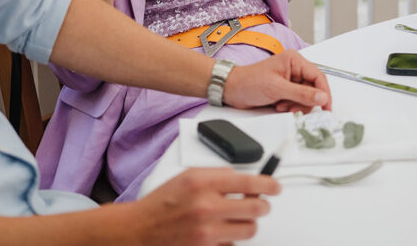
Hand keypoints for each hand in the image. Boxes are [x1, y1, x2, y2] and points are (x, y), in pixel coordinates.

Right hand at [128, 168, 278, 245]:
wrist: (140, 229)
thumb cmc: (163, 202)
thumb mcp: (188, 177)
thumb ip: (218, 176)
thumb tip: (246, 181)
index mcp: (202, 182)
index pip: (249, 180)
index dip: (269, 184)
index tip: (276, 186)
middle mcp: (206, 206)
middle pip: (257, 207)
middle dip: (262, 205)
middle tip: (261, 204)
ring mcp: (207, 232)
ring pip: (249, 229)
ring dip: (247, 223)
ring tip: (235, 219)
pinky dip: (230, 240)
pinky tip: (218, 233)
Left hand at [223, 51, 331, 112]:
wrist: (232, 90)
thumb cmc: (249, 82)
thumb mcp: (277, 88)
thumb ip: (301, 93)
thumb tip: (322, 97)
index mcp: (294, 61)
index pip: (318, 76)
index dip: (324, 93)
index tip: (326, 108)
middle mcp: (294, 69)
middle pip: (314, 89)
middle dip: (305, 102)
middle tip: (294, 108)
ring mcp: (290, 80)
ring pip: (306, 97)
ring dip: (297, 106)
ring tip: (282, 106)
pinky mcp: (286, 90)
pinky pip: (298, 101)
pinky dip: (291, 107)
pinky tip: (279, 106)